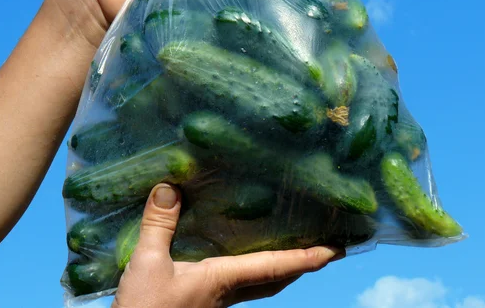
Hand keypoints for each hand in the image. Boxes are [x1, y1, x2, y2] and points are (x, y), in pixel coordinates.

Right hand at [112, 184, 344, 307]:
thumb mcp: (149, 264)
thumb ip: (159, 225)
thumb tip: (169, 187)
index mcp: (223, 280)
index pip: (274, 267)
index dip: (306, 258)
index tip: (335, 250)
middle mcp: (227, 291)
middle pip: (276, 280)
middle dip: (303, 266)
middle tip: (325, 250)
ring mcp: (218, 300)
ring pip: (262, 284)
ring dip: (283, 269)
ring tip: (295, 251)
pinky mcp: (205, 302)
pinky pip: (242, 284)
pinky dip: (257, 270)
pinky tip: (241, 258)